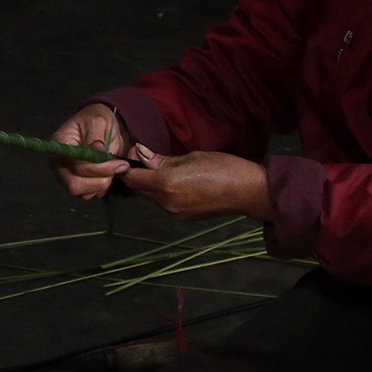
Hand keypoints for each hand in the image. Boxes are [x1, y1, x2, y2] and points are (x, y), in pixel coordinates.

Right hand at [49, 103, 131, 199]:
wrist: (101, 126)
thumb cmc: (97, 121)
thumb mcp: (98, 122)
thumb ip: (96, 138)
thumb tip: (98, 152)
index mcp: (59, 147)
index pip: (75, 166)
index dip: (98, 169)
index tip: (119, 164)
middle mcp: (59, 165)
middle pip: (74, 186)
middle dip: (100, 181)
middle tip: (119, 169)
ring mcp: (66, 177)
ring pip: (83, 194)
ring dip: (102, 185)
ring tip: (114, 169)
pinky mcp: (78, 184)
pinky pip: (89, 195)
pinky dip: (102, 189)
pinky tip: (109, 174)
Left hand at [122, 147, 272, 221]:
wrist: (246, 191)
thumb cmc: (221, 167)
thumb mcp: (190, 157)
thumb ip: (161, 160)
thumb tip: (139, 153)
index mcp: (166, 184)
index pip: (132, 179)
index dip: (125, 168)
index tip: (126, 158)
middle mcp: (165, 202)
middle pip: (139, 190)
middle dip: (136, 176)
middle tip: (142, 160)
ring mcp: (174, 213)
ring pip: (151, 198)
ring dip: (150, 185)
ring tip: (162, 170)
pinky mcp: (182, 218)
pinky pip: (164, 204)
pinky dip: (163, 194)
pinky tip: (175, 183)